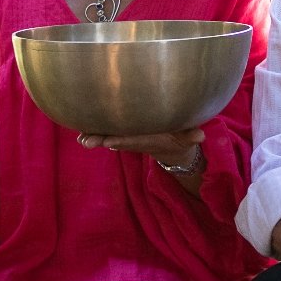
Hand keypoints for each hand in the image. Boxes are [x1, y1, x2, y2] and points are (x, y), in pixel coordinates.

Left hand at [76, 127, 204, 172]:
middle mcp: (134, 139)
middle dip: (101, 140)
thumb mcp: (188, 138)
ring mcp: (127, 137)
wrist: (171, 150)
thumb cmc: (180, 139)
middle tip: (85, 141)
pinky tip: (79, 130)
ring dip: (94, 137)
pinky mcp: (122, 132)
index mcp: (149, 140)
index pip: (134, 140)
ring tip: (80, 139)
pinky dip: (94, 130)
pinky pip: (107, 131)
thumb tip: (201, 135)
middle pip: (115, 140)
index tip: (110, 142)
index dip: (122, 140)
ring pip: (108, 137)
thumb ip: (193, 135)